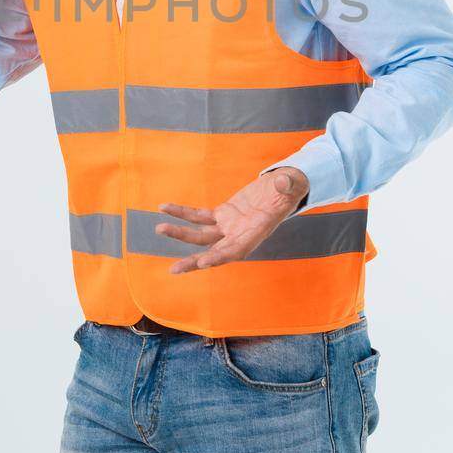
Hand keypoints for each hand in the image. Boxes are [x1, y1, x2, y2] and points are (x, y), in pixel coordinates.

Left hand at [154, 167, 310, 273]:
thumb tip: (283, 182)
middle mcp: (240, 235)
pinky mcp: (223, 214)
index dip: (220, 257)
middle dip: (194, 261)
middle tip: (174, 270)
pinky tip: (165, 208)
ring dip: (181, 233)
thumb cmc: (290, 189)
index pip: (236, 250)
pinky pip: (199, 216)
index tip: (203, 263)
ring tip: (159, 228)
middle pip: (213, 251)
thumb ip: (287, 185)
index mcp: (256, 233)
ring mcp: (229, 226)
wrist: (284, 187)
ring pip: (202, 235)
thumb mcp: (292, 186)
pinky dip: (183, 213)